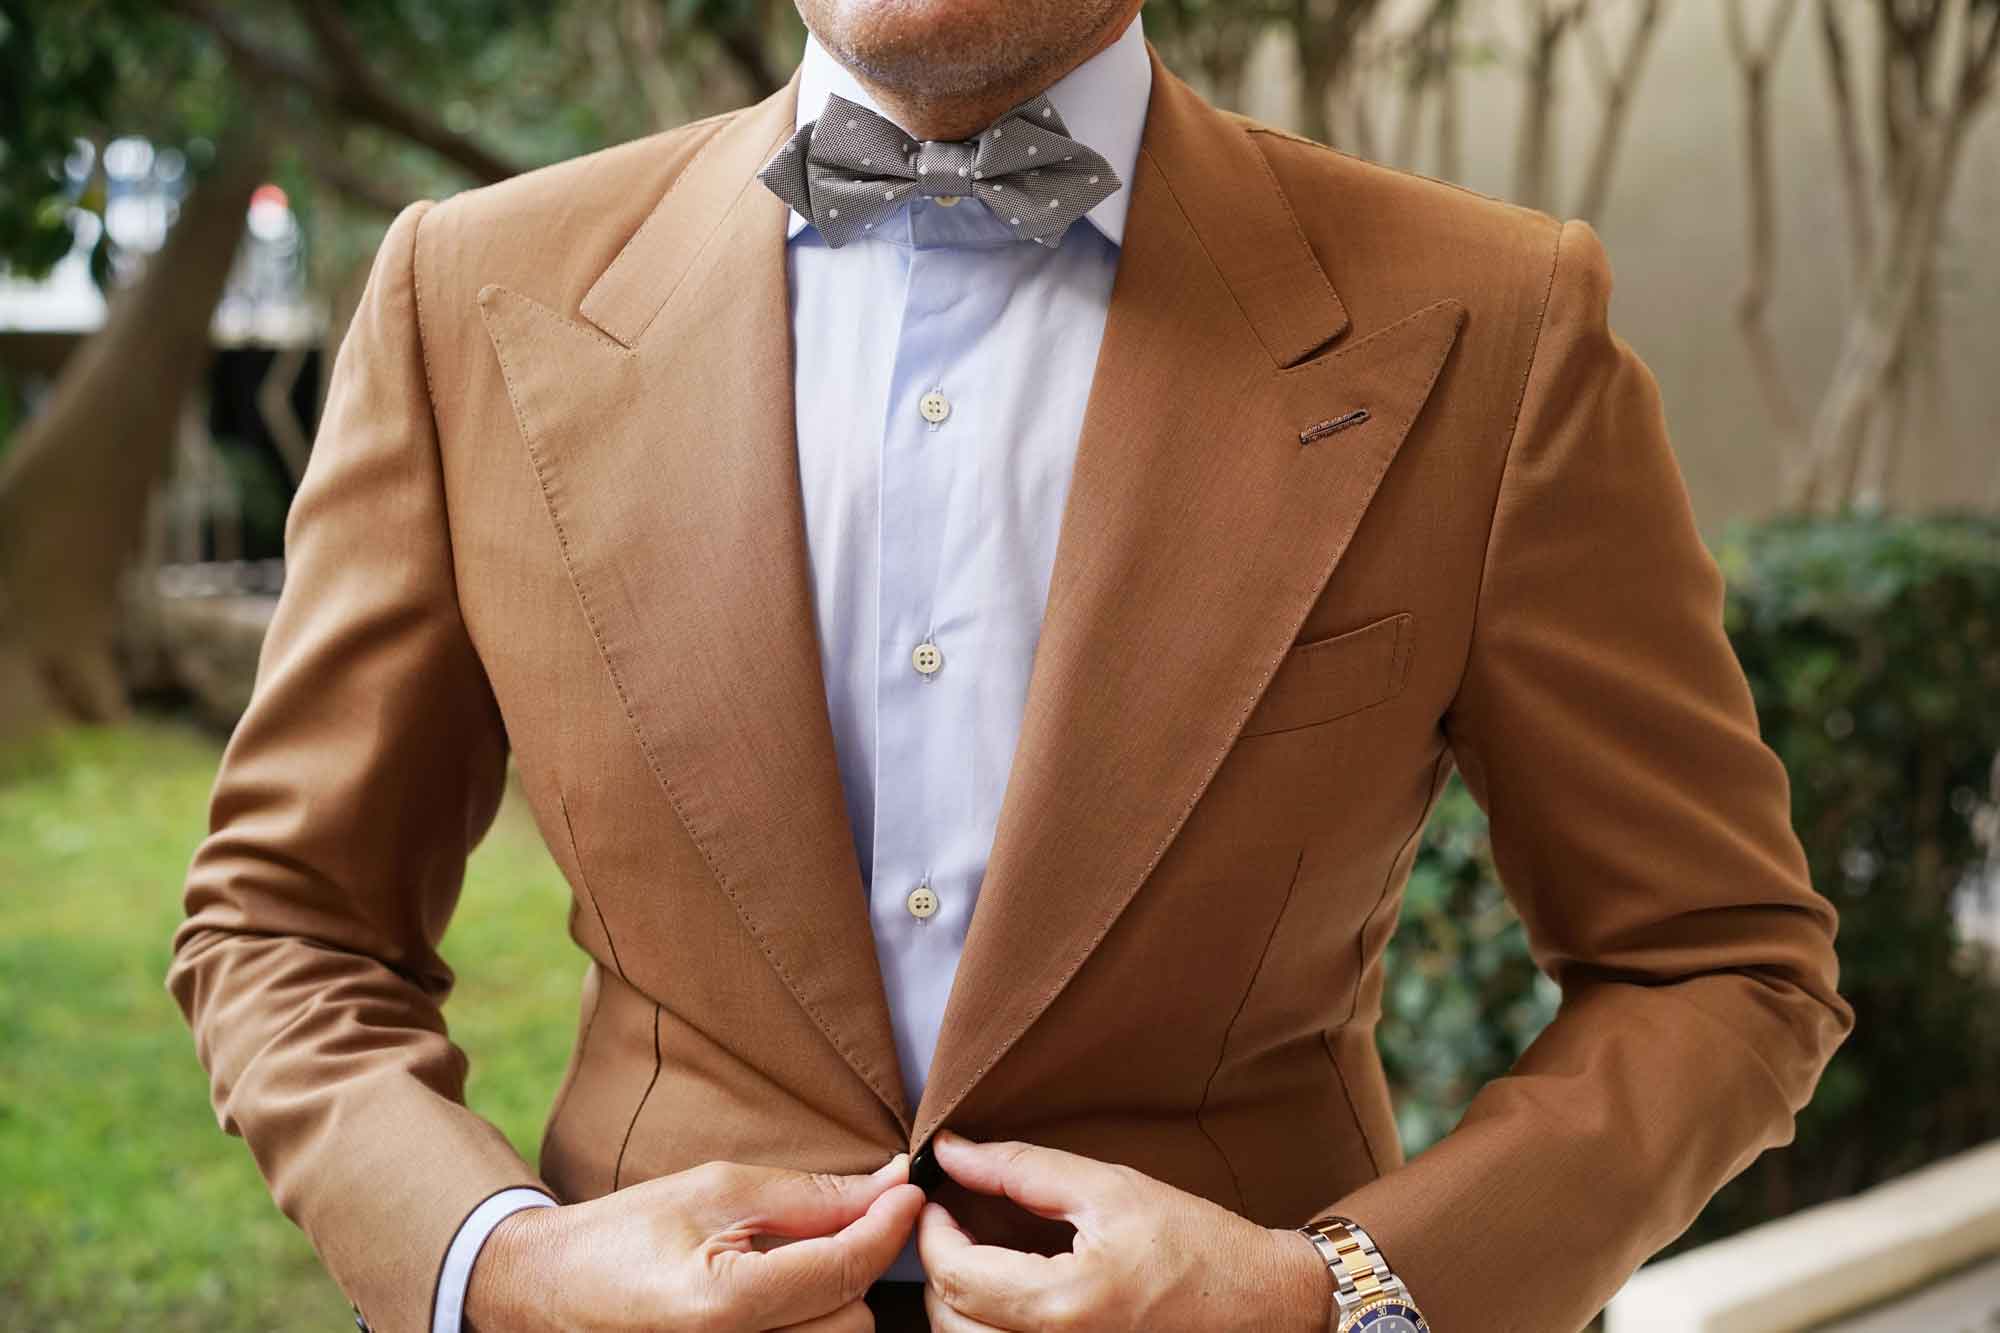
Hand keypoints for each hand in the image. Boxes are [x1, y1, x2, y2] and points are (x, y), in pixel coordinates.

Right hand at [466, 1152, 922, 1331]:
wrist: (551, 1293)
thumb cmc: (627, 1233)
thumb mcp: (716, 1190)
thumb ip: (810, 1196)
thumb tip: (891, 1186)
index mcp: (722, 1308)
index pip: (844, 1269)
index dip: (888, 1225)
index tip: (908, 1191)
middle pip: (854, 1320)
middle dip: (854, 1267)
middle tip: (831, 1227)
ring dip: (834, 1302)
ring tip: (792, 1267)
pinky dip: (811, 1325)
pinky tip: (787, 1300)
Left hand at [915, 1130, 1329, 1330]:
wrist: (1262, 1306)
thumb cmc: (1197, 1244)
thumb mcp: (1110, 1188)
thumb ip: (1021, 1169)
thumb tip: (952, 1151)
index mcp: (1061, 1305)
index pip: (953, 1274)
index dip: (931, 1230)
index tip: (940, 1196)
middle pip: (949, 1320)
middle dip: (940, 1265)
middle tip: (956, 1221)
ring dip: (960, 1300)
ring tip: (982, 1254)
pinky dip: (989, 1325)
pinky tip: (1010, 1289)